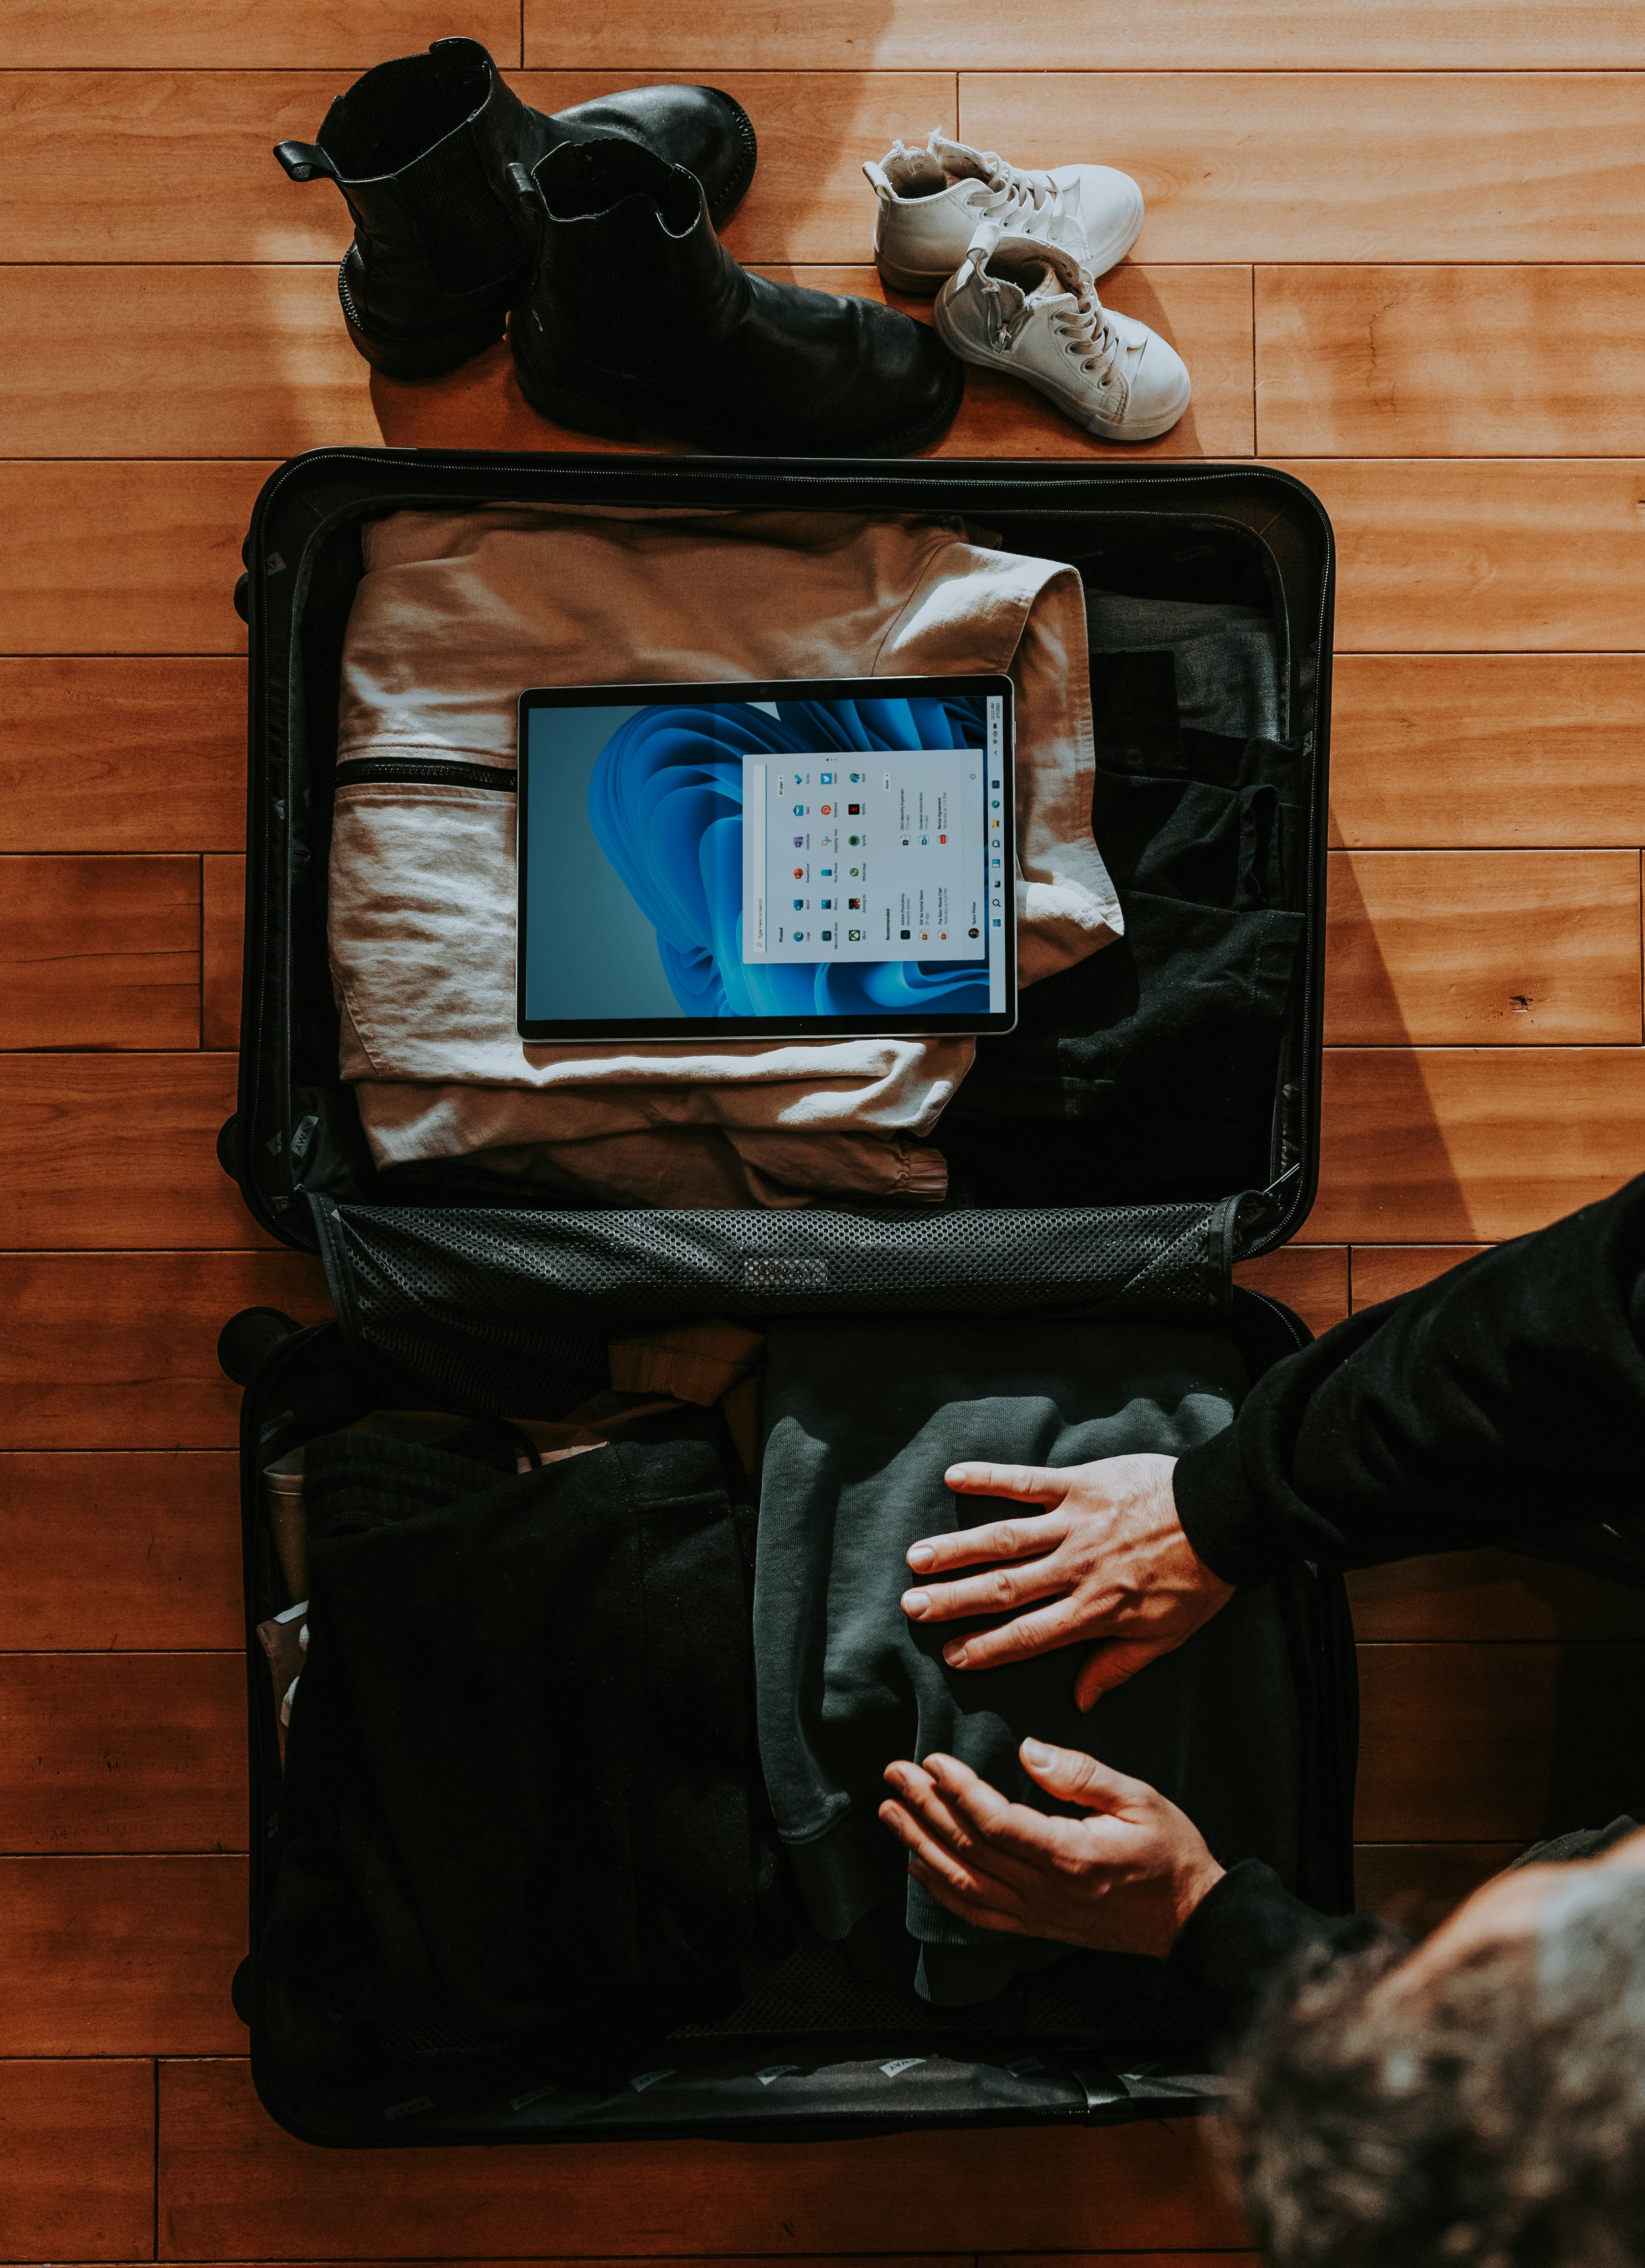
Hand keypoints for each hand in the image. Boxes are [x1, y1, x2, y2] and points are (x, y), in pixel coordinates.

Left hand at [879, 1741, 1224, 1960]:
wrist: (1191, 1920)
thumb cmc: (1170, 1854)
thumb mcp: (1139, 1800)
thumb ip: (1081, 1774)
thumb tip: (1029, 1750)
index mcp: (1067, 1855)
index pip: (995, 1821)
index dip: (957, 1790)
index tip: (932, 1760)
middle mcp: (1044, 1891)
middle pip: (968, 1849)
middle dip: (924, 1809)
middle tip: (894, 1775)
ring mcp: (1037, 1914)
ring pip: (963, 1882)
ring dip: (921, 1845)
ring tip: (891, 1813)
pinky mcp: (1037, 1928)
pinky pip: (978, 1914)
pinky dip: (942, 1893)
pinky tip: (918, 1868)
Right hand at [899, 1452, 1233, 1707]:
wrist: (1228, 1513)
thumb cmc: (1200, 1579)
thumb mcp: (1166, 1636)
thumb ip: (1116, 1666)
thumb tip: (1080, 1701)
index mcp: (1094, 1611)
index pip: (1027, 1635)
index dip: (986, 1647)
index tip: (950, 1655)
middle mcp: (1075, 1569)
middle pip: (1003, 1589)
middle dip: (953, 1600)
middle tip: (912, 1606)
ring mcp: (1075, 1523)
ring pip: (1005, 1540)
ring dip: (957, 1549)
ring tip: (918, 1558)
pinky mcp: (1081, 1483)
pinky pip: (1028, 1482)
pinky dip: (990, 1479)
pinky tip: (955, 1478)